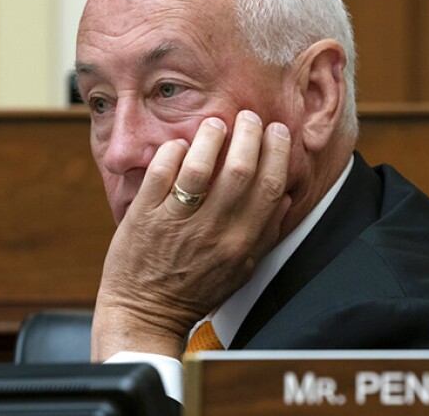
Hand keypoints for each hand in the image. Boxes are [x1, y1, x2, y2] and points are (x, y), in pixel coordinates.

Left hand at [91, 110, 291, 359]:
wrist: (145, 312)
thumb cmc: (196, 290)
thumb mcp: (241, 271)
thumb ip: (265, 236)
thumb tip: (284, 198)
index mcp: (240, 244)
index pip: (269, 187)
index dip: (277, 152)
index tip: (277, 131)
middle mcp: (212, 232)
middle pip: (240, 170)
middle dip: (250, 134)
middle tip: (249, 117)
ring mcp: (176, 223)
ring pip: (199, 167)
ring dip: (212, 136)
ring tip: (216, 123)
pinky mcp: (144, 216)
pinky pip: (161, 173)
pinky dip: (173, 152)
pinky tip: (181, 144)